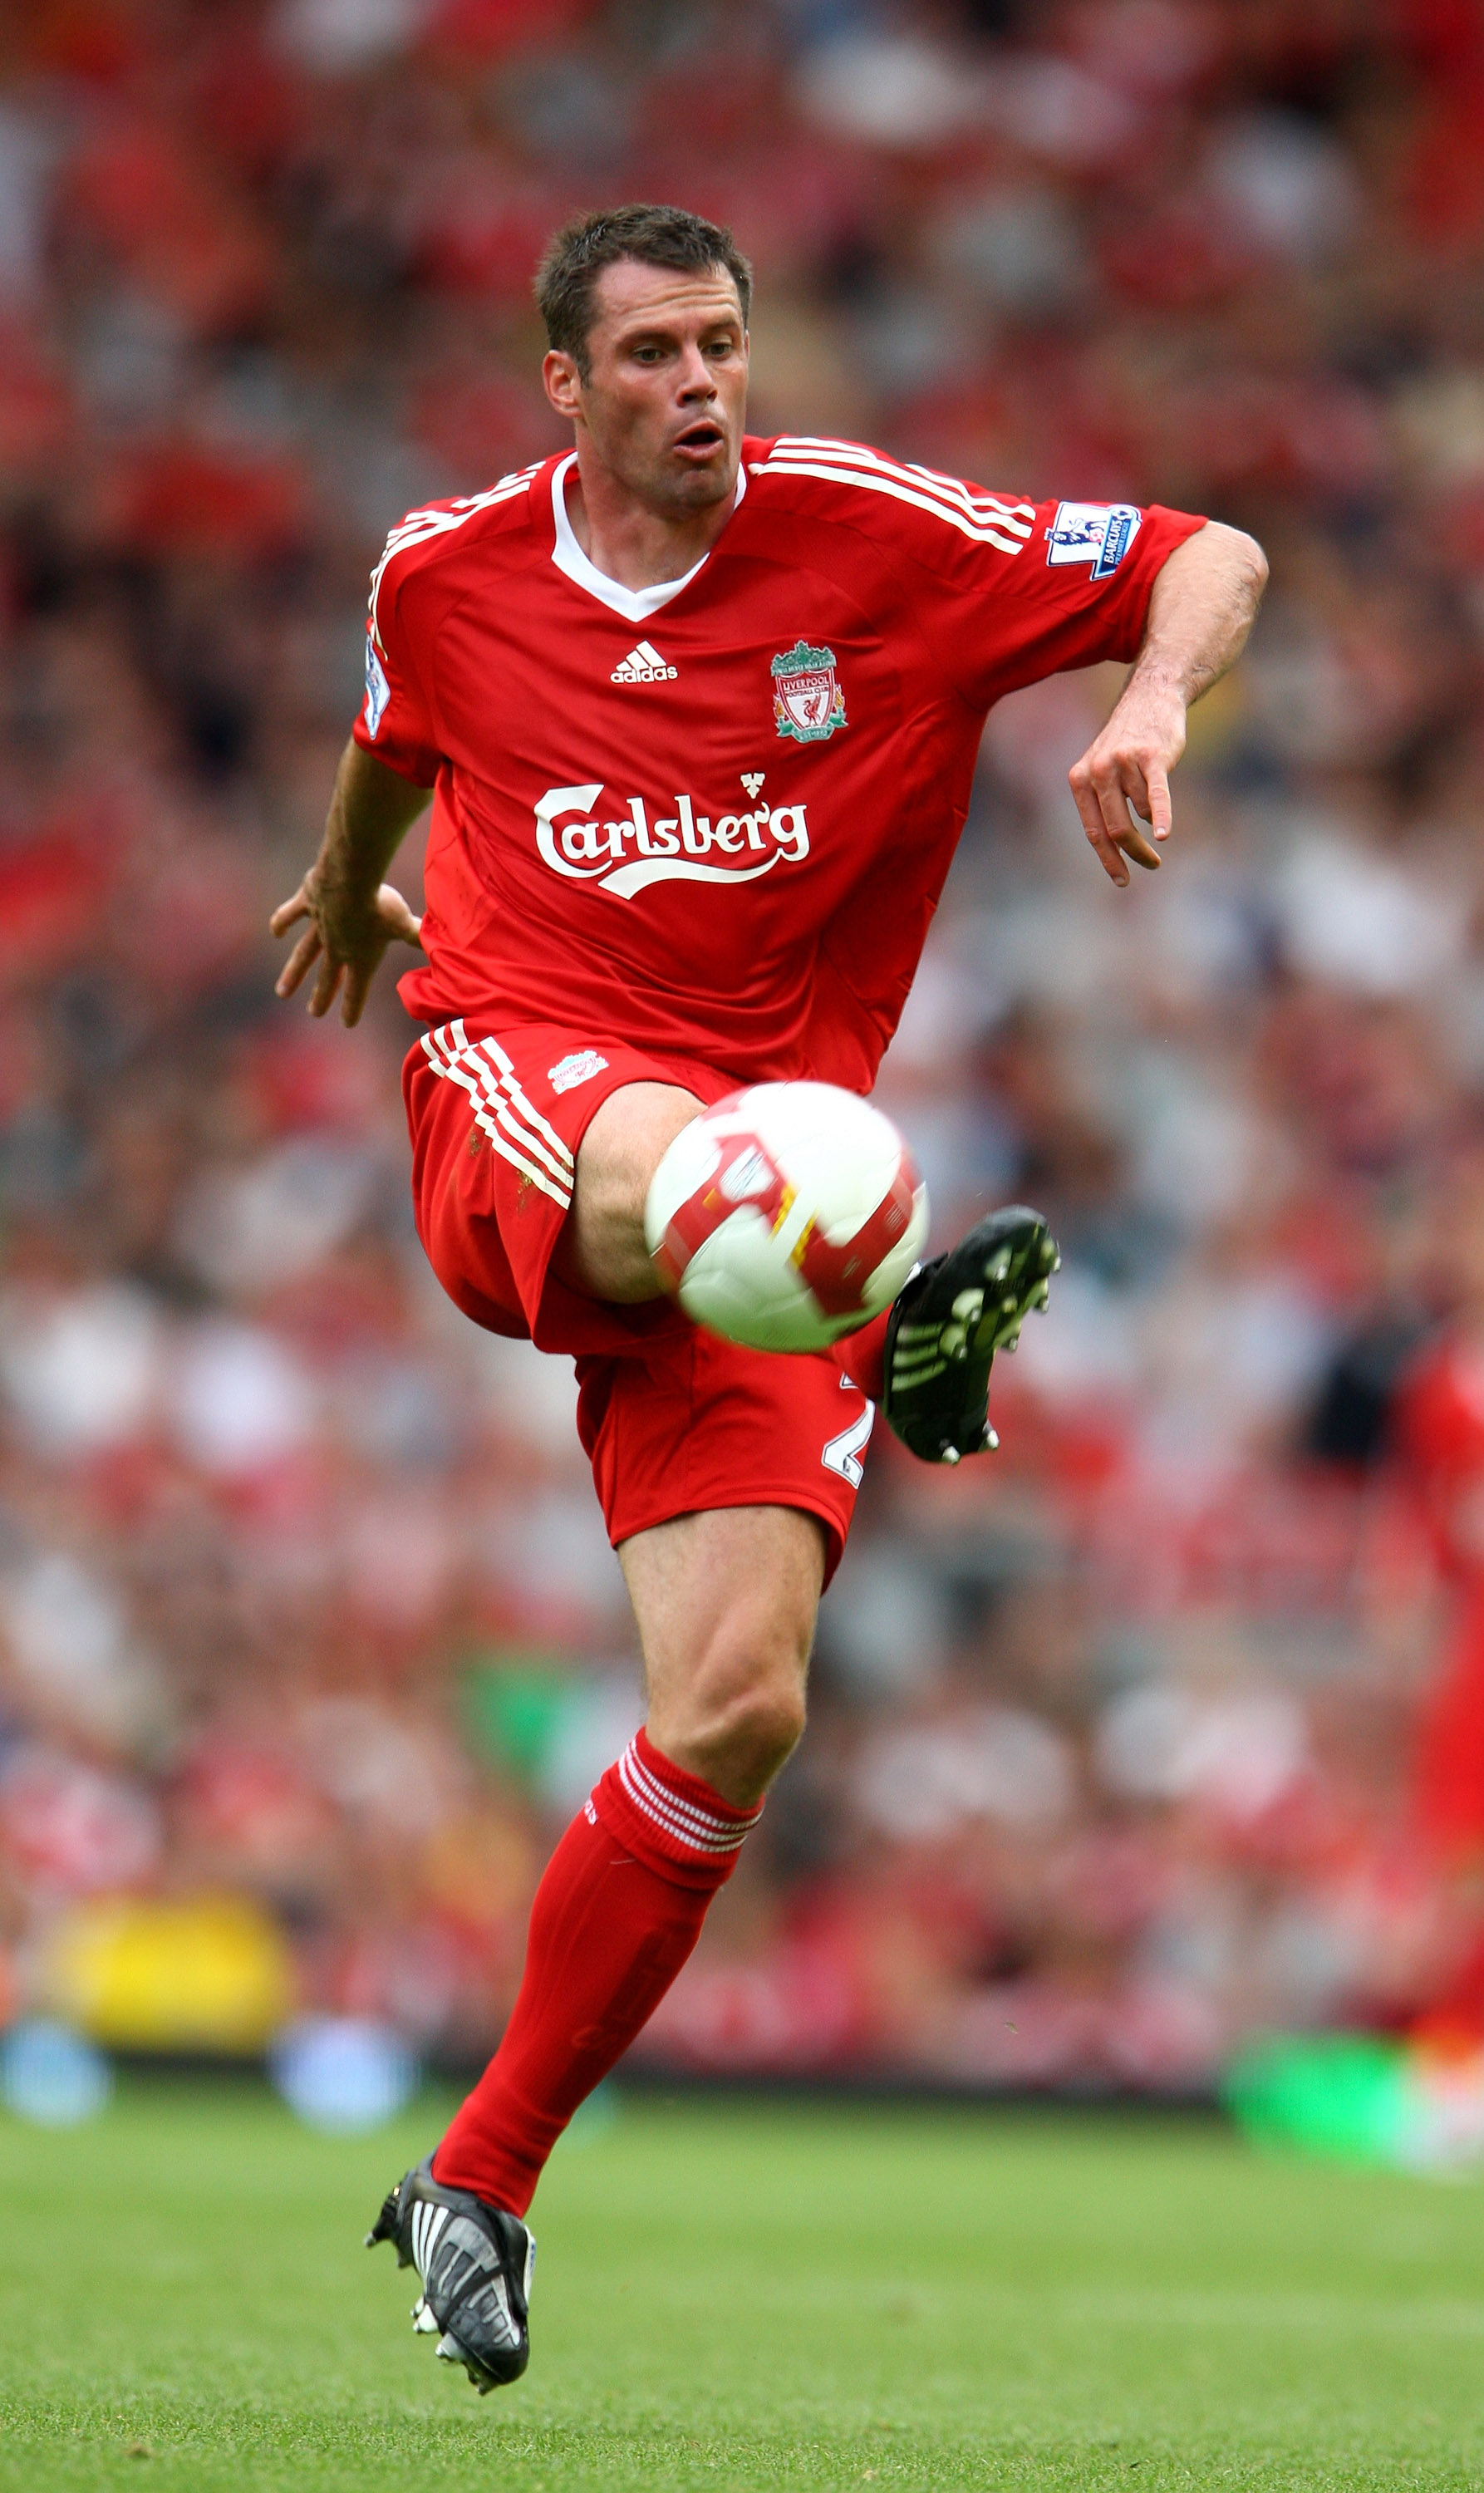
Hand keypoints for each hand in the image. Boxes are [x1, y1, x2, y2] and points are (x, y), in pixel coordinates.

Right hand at [271, 871, 422, 1026]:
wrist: (349, 879)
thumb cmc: (380, 905)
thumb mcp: (404, 923)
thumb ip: (418, 937)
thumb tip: (443, 948)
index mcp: (360, 957)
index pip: (357, 989)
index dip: (353, 1007)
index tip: (347, 1023)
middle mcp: (336, 946)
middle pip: (328, 977)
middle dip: (322, 996)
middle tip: (314, 1013)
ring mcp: (318, 926)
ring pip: (304, 955)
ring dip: (294, 974)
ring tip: (283, 992)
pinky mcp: (307, 903)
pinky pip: (291, 915)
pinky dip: (282, 923)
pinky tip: (276, 933)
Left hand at [1067, 677, 1186, 887]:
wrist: (1152, 697)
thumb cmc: (1129, 741)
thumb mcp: (1103, 769)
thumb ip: (1104, 803)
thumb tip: (1116, 846)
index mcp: (1080, 779)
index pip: (1094, 832)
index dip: (1109, 860)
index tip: (1122, 881)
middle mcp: (1097, 771)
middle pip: (1117, 830)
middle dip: (1135, 854)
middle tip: (1151, 864)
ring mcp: (1123, 763)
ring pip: (1143, 811)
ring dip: (1154, 812)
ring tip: (1154, 789)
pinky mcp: (1151, 757)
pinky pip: (1156, 796)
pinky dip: (1161, 817)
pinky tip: (1163, 836)